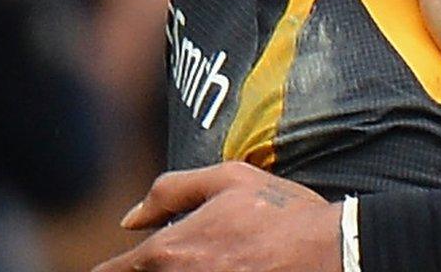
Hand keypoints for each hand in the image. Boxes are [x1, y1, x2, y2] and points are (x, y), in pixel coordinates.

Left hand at [96, 163, 337, 271]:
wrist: (329, 252)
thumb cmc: (280, 213)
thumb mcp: (230, 178)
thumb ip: (171, 190)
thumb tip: (130, 219)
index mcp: (169, 249)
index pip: (115, 271)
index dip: (112, 269)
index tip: (117, 266)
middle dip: (146, 270)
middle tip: (175, 257)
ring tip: (207, 259)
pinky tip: (221, 268)